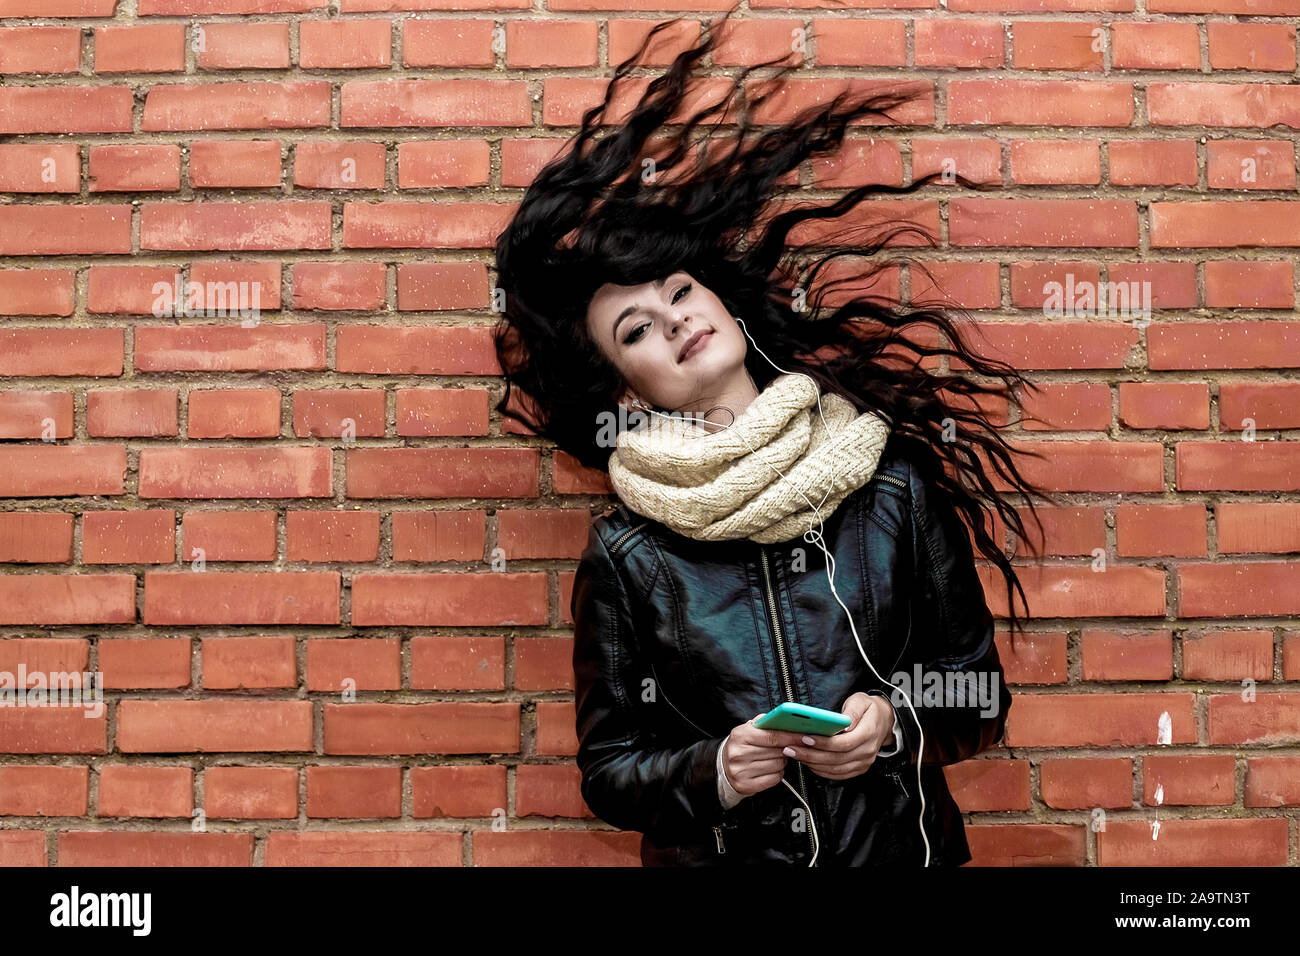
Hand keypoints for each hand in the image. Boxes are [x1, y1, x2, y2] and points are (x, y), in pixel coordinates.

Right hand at [720, 714, 816, 797]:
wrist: (722, 767)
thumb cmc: (741, 746)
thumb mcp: (747, 730)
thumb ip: (764, 723)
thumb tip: (785, 720)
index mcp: (740, 735)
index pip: (772, 736)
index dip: (790, 737)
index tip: (803, 736)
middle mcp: (739, 753)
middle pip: (776, 751)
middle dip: (787, 749)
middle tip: (787, 747)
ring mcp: (741, 771)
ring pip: (777, 765)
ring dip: (782, 761)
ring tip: (775, 757)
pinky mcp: (746, 785)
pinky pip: (774, 778)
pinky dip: (777, 773)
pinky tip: (771, 768)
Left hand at [781, 692, 895, 781]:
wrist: (884, 721)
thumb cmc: (869, 709)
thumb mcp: (861, 701)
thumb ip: (852, 711)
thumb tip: (843, 723)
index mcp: (868, 733)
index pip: (844, 743)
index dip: (824, 743)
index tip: (806, 738)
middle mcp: (867, 751)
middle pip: (836, 759)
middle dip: (811, 755)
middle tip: (792, 749)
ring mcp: (863, 762)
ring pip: (836, 769)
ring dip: (813, 764)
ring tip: (796, 755)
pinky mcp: (858, 768)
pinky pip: (838, 774)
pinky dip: (822, 771)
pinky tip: (808, 763)